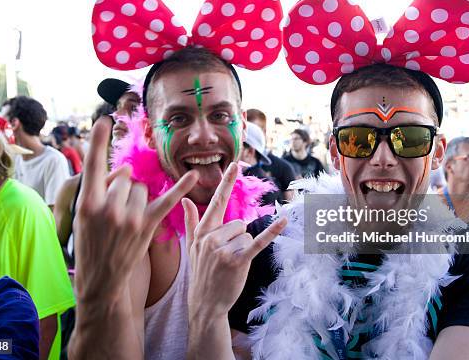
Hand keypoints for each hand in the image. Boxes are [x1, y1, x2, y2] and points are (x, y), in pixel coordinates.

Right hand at [74, 117, 198, 303]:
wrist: (101, 277)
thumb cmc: (90, 242)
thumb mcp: (83, 216)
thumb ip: (100, 190)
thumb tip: (123, 172)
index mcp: (87, 204)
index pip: (93, 166)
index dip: (97, 142)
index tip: (104, 120)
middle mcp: (109, 208)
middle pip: (124, 177)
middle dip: (121, 187)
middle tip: (113, 210)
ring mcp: (131, 218)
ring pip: (141, 187)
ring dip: (137, 196)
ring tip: (126, 218)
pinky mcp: (148, 226)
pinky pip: (166, 200)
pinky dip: (181, 187)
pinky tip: (194, 174)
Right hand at [183, 162, 286, 318]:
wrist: (205, 304)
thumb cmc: (201, 273)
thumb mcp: (192, 247)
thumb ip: (191, 222)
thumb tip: (185, 200)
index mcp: (203, 232)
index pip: (216, 202)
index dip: (226, 183)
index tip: (234, 165)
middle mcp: (212, 238)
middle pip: (239, 223)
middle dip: (238, 239)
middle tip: (226, 258)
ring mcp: (224, 250)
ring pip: (247, 235)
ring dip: (245, 249)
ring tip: (231, 265)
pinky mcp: (238, 261)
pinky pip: (258, 241)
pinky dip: (272, 231)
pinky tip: (283, 221)